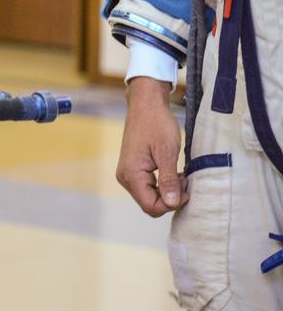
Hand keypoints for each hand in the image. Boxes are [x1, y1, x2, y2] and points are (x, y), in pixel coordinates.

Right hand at [116, 76, 187, 216]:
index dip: (171, 204)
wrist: (145, 104)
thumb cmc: (156, 124)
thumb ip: (169, 180)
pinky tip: (172, 172)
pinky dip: (162, 185)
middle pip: (149, 204)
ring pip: (149, 197)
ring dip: (167, 191)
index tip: (186, 188)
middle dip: (170, 198)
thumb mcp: (167, 152)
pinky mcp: (132, 169)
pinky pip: (147, 187)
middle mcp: (125, 177)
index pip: (151, 206)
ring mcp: (127, 173)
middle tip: (185, 180)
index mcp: (131, 174)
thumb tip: (172, 203)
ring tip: (180, 174)